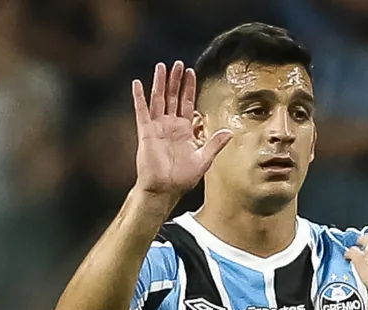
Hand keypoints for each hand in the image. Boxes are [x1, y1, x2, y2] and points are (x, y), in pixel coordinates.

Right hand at [131, 62, 230, 201]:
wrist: (165, 189)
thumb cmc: (182, 177)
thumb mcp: (204, 159)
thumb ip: (214, 144)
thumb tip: (229, 131)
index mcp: (185, 130)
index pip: (188, 103)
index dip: (189, 88)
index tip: (191, 72)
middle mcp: (170, 125)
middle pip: (173, 97)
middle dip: (176, 80)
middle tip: (178, 63)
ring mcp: (157, 127)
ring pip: (158, 100)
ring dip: (160, 83)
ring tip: (162, 66)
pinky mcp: (146, 132)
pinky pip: (142, 112)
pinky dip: (139, 98)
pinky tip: (138, 84)